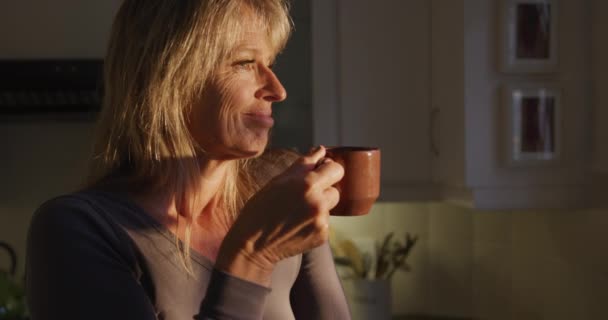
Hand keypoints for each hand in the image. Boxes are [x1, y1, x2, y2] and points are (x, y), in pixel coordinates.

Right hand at [216, 146, 343, 284]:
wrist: (252, 245)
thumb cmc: (260, 209)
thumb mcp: (278, 181)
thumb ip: (304, 164)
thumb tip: (322, 150)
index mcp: (306, 184)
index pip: (336, 169)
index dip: (328, 169)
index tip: (320, 172)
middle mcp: (318, 202)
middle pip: (336, 188)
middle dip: (325, 188)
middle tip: (305, 194)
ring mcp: (321, 220)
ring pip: (330, 206)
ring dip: (320, 206)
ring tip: (297, 212)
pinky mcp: (322, 235)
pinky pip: (325, 222)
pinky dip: (315, 222)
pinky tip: (297, 225)